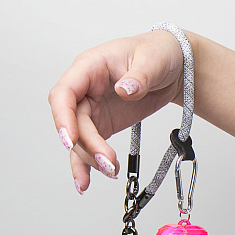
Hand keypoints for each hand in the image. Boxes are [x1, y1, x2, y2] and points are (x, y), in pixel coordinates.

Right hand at [48, 30, 183, 192]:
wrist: (171, 67)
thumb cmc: (157, 53)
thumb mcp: (152, 59)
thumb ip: (139, 75)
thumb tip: (124, 89)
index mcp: (89, 67)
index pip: (64, 93)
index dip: (63, 118)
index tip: (70, 140)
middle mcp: (85, 90)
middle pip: (73, 123)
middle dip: (88, 146)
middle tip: (108, 163)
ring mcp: (92, 110)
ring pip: (79, 140)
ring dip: (90, 160)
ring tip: (111, 171)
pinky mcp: (102, 125)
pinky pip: (88, 147)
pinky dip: (86, 165)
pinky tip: (85, 182)